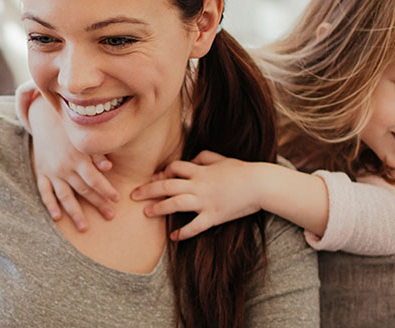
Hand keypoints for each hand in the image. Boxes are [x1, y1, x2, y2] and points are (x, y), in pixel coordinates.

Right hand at [27, 94, 119, 230]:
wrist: (44, 120)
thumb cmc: (71, 130)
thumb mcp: (85, 139)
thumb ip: (97, 153)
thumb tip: (109, 167)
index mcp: (79, 159)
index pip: (95, 179)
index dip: (106, 190)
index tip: (117, 200)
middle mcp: (65, 168)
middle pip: (83, 190)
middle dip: (97, 204)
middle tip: (110, 216)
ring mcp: (52, 172)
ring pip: (65, 196)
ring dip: (75, 213)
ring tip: (85, 227)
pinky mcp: (41, 173)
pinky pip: (45, 192)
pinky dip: (50, 205)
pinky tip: (58, 218)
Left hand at [131, 150, 261, 240]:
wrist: (260, 184)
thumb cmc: (242, 170)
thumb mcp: (222, 159)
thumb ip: (205, 157)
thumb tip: (193, 158)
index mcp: (201, 170)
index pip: (175, 168)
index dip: (163, 172)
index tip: (156, 178)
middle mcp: (199, 185)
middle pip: (168, 185)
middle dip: (148, 190)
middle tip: (134, 195)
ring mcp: (206, 201)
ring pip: (175, 204)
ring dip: (159, 208)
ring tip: (146, 213)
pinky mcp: (214, 216)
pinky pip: (194, 226)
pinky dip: (183, 233)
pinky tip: (174, 237)